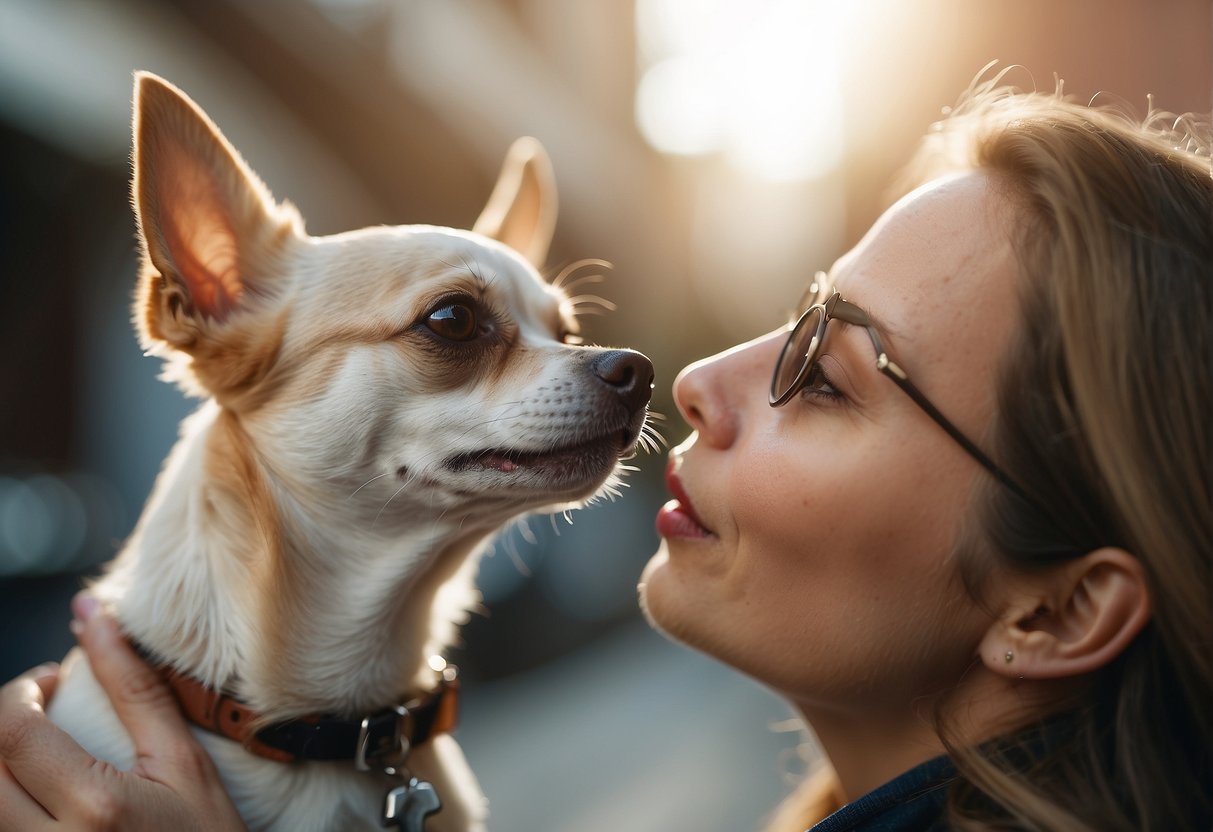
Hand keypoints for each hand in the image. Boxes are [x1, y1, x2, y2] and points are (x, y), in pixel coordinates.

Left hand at [0, 597, 246, 830]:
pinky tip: (37, 789)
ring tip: (39, 753)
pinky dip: (7, 799)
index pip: (10, 729)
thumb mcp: (182, 762)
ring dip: (1, 765)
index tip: (52, 682)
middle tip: (40, 713)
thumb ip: (134, 686)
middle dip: (1, 726)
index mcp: (95, 806)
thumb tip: (91, 612)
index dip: (20, 691)